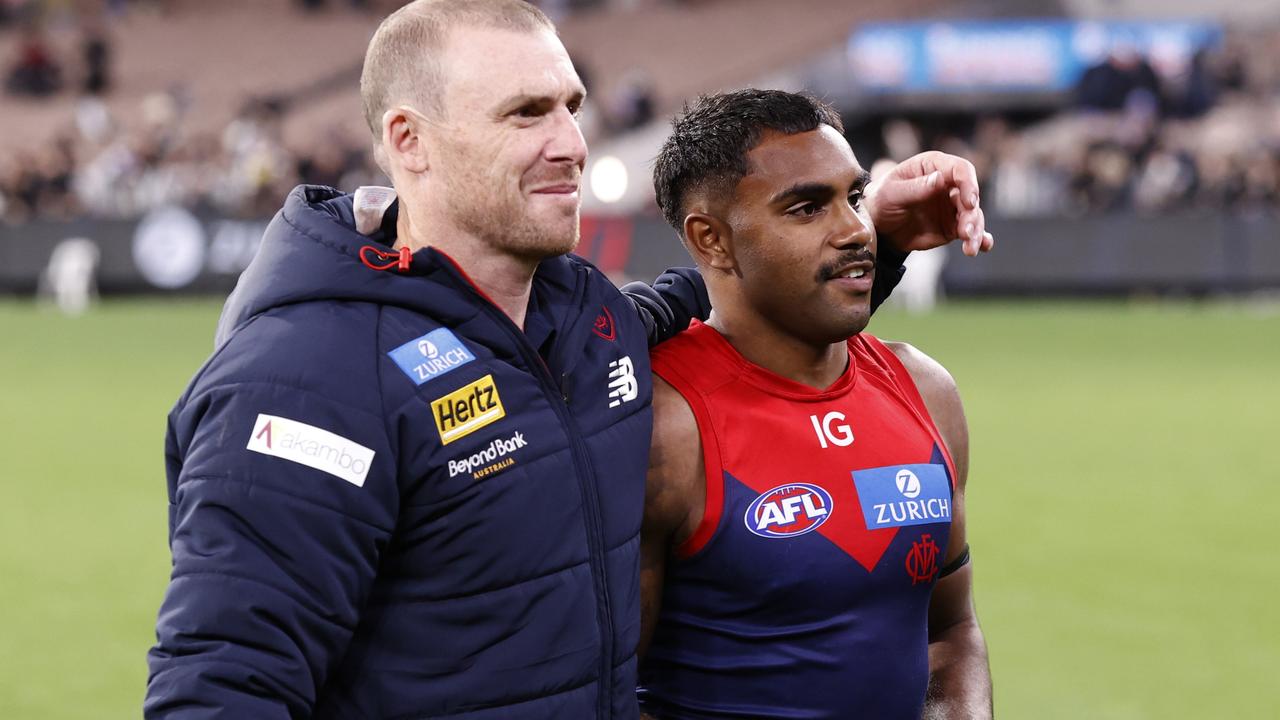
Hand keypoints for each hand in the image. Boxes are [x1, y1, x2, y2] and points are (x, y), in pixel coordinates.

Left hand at [865, 151, 994, 256]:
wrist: (877, 226)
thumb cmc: (882, 201)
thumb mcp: (892, 193)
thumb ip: (916, 187)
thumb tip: (940, 179)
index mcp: (934, 167)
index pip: (961, 170)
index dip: (969, 184)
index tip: (969, 202)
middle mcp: (948, 184)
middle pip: (971, 196)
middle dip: (972, 215)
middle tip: (966, 232)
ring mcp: (952, 206)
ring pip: (973, 216)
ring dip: (975, 231)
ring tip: (970, 248)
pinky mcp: (952, 226)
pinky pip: (969, 231)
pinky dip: (979, 238)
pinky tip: (984, 246)